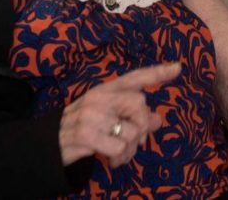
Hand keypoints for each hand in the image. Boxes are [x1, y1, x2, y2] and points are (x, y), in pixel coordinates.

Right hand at [59, 63, 180, 167]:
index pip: (134, 78)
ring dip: (131, 148)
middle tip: (132, 139)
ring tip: (118, 152)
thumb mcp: (108, 118)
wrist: (49, 144)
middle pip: (139, 104)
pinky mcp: (87, 134)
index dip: (156, 72)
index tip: (178, 67)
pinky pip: (121, 146)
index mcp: (105, 90)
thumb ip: (133, 117)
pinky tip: (112, 159)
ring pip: (132, 131)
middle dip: (142, 126)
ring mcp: (91, 114)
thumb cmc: (84, 128)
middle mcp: (99, 97)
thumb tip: (157, 119)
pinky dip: (121, 157)